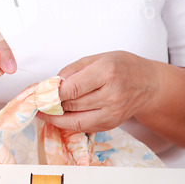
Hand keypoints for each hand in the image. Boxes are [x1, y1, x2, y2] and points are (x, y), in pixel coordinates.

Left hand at [37, 51, 158, 132]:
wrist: (149, 84)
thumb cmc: (123, 66)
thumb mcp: (99, 57)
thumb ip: (74, 69)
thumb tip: (52, 82)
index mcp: (106, 72)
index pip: (72, 88)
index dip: (52, 93)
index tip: (38, 93)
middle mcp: (111, 94)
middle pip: (72, 104)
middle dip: (50, 104)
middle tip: (35, 101)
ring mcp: (112, 113)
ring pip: (75, 120)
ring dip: (55, 117)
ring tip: (42, 111)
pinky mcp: (111, 124)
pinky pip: (83, 126)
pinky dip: (68, 123)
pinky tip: (58, 117)